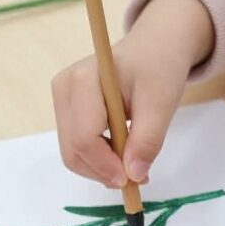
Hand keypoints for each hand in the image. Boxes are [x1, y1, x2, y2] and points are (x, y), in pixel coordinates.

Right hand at [52, 0, 214, 186]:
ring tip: (134, 165)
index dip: (106, 165)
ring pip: (72, 153)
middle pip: (73, 149)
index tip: (133, 178)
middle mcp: (64, 88)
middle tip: (138, 177)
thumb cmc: (159, 67)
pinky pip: (76, 146)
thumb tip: (133, 174)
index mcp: (83, 79)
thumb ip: (147, 140)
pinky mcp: (67, 110)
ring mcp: (62, 99)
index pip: (84, 137)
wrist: (154, 47)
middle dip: (104, 171)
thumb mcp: (162, 102)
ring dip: (102, 168)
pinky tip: (122, 154)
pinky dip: (99, 159)